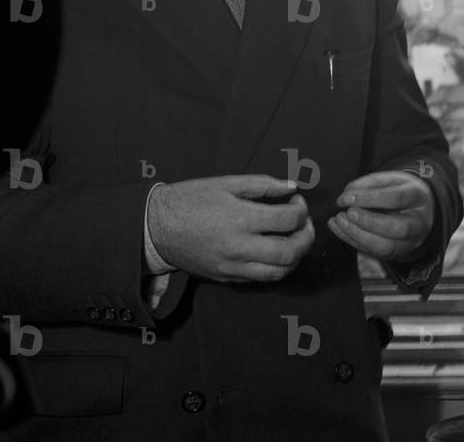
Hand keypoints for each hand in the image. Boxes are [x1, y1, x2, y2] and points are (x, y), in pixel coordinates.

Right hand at [148, 175, 314, 282]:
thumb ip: (263, 185)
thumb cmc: (192, 199)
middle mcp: (239, 247)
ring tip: (295, 239)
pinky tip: (275, 251)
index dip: (301, 209)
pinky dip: (275, 267)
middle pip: (289, 252)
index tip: (297, 200)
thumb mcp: (227, 183)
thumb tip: (292, 187)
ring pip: (278, 273)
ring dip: (295, 257)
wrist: (156, 227)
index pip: (289, 220)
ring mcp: (232, 267)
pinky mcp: (225, 278)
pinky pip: (259, 279)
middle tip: (304, 223)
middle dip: (306, 237)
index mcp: (241, 219)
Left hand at [327, 171, 434, 262]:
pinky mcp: (398, 254)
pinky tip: (340, 230)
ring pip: (386, 247)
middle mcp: (419, 222)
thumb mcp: (390, 179)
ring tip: (340, 222)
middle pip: (396, 228)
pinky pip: (374, 253)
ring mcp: (410, 241)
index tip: (346, 198)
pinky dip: (353, 241)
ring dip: (358, 236)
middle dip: (368, 222)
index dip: (369, 198)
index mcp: (418, 197)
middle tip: (347, 213)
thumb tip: (347, 196)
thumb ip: (368, 184)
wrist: (419, 209)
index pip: (396, 198)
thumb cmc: (402, 191)